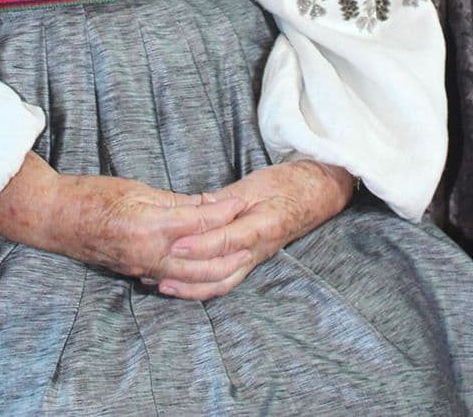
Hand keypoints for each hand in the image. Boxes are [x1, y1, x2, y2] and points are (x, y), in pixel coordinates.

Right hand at [0, 154, 244, 278]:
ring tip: (237, 257)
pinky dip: (192, 278)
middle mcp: (148, 253)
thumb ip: (175, 202)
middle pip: (201, 259)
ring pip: (188, 277)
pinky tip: (204, 271)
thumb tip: (209, 205)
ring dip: (216, 269)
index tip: (246, 201)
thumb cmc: (92, 196)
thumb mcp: (137, 189)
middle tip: (254, 237)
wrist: (55, 218)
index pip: (199, 221)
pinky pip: (171, 279)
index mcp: (149, 226)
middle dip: (229, 250)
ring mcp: (140, 267)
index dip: (226, 211)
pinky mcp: (134, 272)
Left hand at [155, 160, 354, 300]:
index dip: (200, 244)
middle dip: (188, 274)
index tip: (175, 243)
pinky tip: (183, 285)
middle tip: (158, 270)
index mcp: (261, 226)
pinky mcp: (250, 262)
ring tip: (164, 285)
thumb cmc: (286, 185)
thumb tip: (198, 206)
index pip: (226, 240)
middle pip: (221, 271)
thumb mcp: (256, 184)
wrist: (314, 196)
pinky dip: (203, 287)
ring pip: (222, 283)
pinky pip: (226, 281)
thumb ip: (226, 198)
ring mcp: (254, 259)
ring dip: (192, 288)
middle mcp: (257, 250)